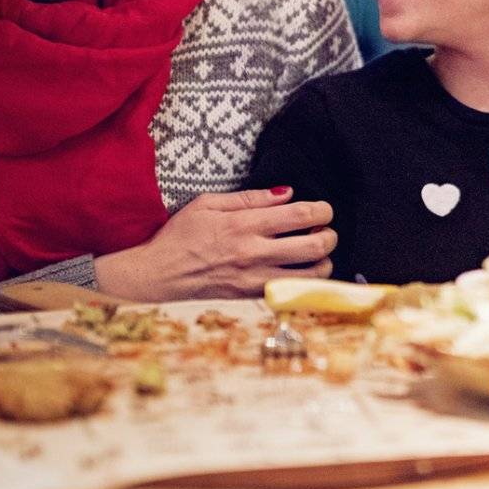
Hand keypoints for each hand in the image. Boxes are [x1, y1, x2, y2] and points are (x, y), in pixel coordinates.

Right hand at [93, 187, 336, 298]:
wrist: (158, 274)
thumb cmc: (180, 235)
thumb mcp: (208, 203)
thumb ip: (250, 198)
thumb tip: (286, 193)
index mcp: (244, 225)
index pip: (300, 216)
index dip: (322, 211)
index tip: (324, 209)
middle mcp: (253, 252)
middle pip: (314, 246)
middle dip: (330, 236)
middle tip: (326, 230)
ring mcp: (254, 277)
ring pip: (310, 274)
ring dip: (324, 261)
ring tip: (318, 252)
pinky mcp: (251, 295)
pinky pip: (291, 291)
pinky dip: (306, 282)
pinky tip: (303, 271)